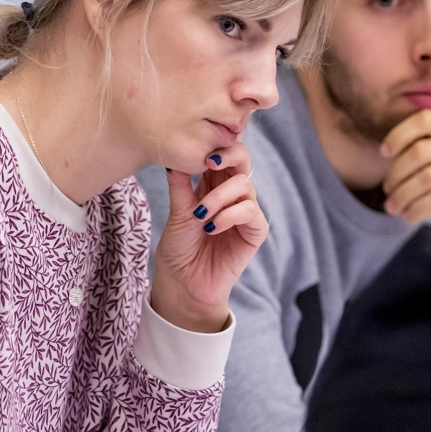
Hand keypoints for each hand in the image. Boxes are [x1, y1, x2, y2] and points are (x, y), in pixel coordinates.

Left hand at [151, 143, 267, 332]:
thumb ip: (181, 184)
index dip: (218, 147)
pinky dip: (230, 215)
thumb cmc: (178, 249)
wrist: (183, 284)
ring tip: (200, 216)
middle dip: (229, 156)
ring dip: (220, 197)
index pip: (224, 155)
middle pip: (243, 160)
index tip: (201, 154)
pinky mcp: (255, 232)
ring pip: (244, 185)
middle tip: (210, 163)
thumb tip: (175, 155)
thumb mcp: (177, 212)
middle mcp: (232, 195)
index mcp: (213, 185)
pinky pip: (251, 211)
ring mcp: (245, 212)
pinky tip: (211, 228)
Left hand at [380, 109, 430, 222]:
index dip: (398, 136)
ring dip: (402, 195)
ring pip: (426, 178)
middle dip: (396, 174)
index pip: (423, 121)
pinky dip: (418, 209)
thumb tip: (386, 153)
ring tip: (392, 206)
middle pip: (420, 153)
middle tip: (386, 188)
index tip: (384, 152)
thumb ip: (428, 138)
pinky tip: (408, 216)